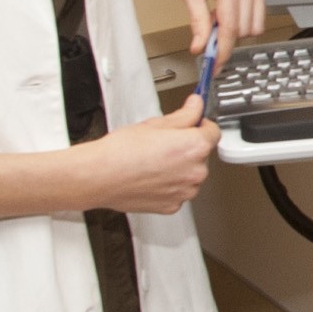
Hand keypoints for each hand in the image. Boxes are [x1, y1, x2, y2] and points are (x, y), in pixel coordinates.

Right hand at [83, 94, 218, 214]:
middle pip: (202, 154)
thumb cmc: (122, 151)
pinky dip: (169, 185)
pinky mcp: (173, 206)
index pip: (213, 131)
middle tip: (163, 143)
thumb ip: (184, 115)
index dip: (201, 125)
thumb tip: (196, 105)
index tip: (192, 124)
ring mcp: (185, 192)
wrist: (100, 176)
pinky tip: (150, 176)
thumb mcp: (156, 123)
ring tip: (154, 161)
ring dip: (180, 168)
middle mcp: (196, 172)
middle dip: (187, 147)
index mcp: (195, 147)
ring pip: (190, 174)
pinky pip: (178, 191)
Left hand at [170, 0, 265, 50]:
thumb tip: (201, 45)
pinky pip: (257, 14)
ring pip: (255, 26)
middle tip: (206, 36)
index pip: (231, 28)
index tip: (214, 64)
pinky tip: (225, 11)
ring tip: (215, 18)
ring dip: (236, 30)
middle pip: (245, 31)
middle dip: (226, 39)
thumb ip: (197, 20)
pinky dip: (242, 20)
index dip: (222, 51)